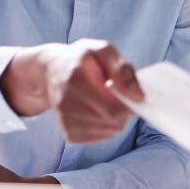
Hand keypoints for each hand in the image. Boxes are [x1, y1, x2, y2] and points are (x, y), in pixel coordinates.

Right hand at [0, 39, 144, 143]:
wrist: (51, 71)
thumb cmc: (81, 59)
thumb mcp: (103, 51)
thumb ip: (123, 70)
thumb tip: (138, 96)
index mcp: (76, 79)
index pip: (112, 108)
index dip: (130, 105)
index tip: (133, 95)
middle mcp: (66, 103)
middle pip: (113, 121)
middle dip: (124, 110)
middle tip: (120, 95)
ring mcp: (65, 121)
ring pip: (110, 131)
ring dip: (117, 118)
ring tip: (107, 101)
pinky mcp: (69, 134)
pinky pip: (102, 137)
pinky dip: (108, 126)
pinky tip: (100, 111)